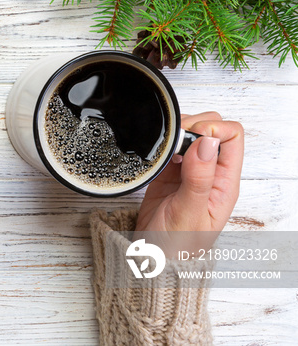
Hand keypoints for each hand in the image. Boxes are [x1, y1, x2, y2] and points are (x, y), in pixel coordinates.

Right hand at [135, 112, 243, 253]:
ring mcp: (189, 173)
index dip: (212, 129)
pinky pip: (171, 148)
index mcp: (224, 183)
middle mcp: (210, 174)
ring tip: (166, 152)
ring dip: (178, 135)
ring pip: (191, 135)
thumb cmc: (176, 245)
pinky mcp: (169, 174)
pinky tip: (158, 157)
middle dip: (193, 127)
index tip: (191, 138)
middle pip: (213, 130)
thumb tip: (207, 142)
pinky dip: (164, 145)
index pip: (232, 137)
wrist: (152, 257)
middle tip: (175, 143)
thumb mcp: (189, 212)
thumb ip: (199, 177)